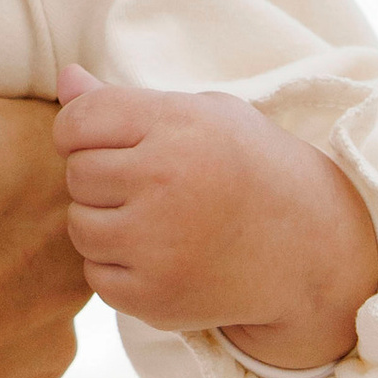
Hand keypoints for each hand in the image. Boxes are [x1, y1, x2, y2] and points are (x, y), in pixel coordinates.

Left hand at [54, 69, 377, 368]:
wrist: (312, 249)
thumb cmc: (249, 167)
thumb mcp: (203, 114)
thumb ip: (125, 100)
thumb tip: (65, 79)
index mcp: (174, 126)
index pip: (77, 119)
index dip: (83, 130)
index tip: (111, 142)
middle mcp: (163, 182)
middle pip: (77, 175)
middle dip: (102, 178)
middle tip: (148, 185)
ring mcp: (158, 246)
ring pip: (80, 227)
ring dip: (105, 223)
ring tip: (155, 219)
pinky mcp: (157, 297)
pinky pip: (96, 277)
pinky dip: (118, 268)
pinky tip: (161, 255)